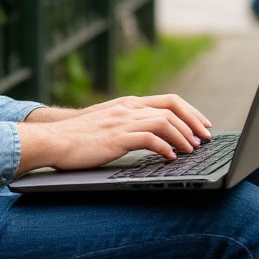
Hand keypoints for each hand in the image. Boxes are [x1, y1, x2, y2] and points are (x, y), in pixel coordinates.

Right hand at [16, 94, 212, 174]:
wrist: (53, 139)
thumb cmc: (78, 137)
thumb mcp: (108, 124)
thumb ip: (128, 125)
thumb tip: (153, 137)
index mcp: (128, 104)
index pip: (169, 100)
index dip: (190, 112)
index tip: (203, 125)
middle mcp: (128, 108)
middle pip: (172, 108)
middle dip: (194, 123)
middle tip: (205, 139)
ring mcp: (122, 121)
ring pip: (165, 121)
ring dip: (183, 137)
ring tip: (192, 150)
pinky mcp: (116, 137)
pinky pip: (150, 138)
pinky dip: (165, 147)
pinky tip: (170, 157)